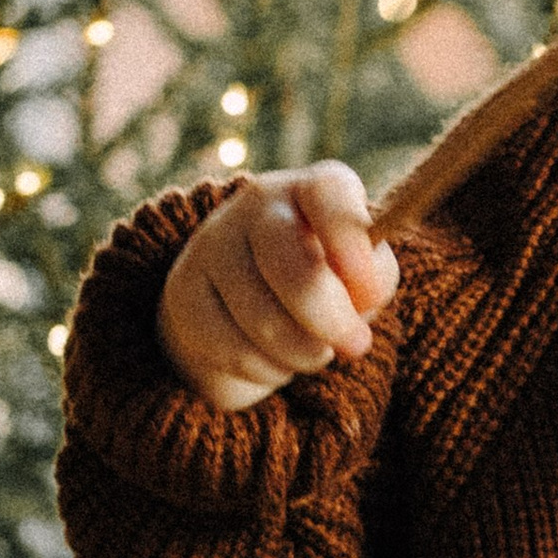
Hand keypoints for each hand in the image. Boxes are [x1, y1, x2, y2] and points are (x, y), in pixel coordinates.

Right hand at [156, 164, 397, 411]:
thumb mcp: (360, 275)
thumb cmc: (323, 283)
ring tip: (315, 353)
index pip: (328, 194)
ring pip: (263, 319)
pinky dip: (266, 368)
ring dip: (302, 352)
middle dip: (330, 319)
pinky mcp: (184, 292)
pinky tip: (275, 359)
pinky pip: (233, 348)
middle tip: (356, 345)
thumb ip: (373, 277)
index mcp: (309, 189)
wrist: (246, 305)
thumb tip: (364, 294)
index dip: (352, 244)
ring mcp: (213, 245)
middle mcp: (257, 205)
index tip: (372, 295)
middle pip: (292, 266)